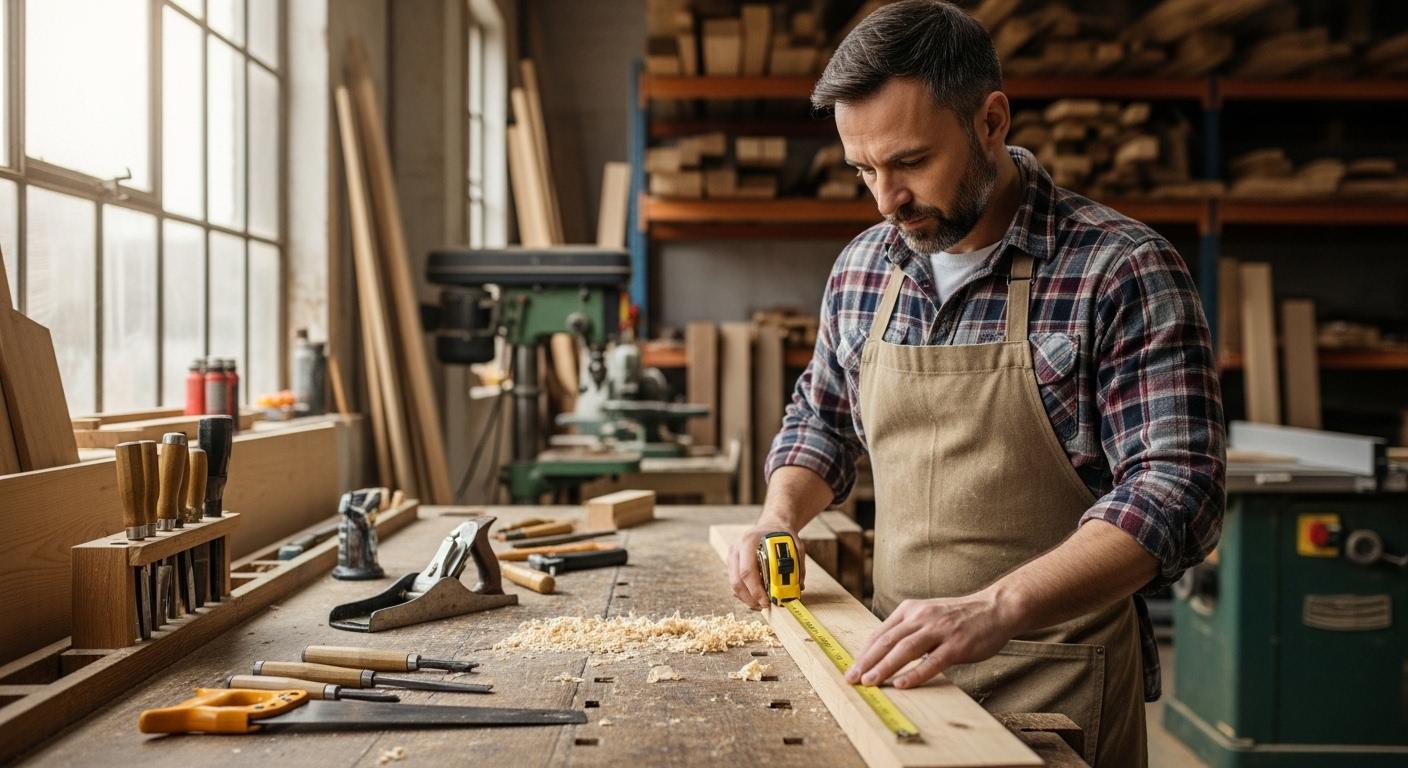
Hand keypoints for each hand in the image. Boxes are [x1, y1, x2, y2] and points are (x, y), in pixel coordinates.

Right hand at [727, 521, 806, 610]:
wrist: (771, 524)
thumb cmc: (782, 535)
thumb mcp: (795, 546)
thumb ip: (797, 566)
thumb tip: (798, 588)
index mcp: (750, 541)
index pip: (747, 571)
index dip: (756, 590)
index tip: (767, 601)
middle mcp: (737, 548)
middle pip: (737, 581)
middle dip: (750, 598)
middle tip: (765, 606)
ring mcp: (732, 556)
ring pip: (734, 585)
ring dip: (747, 598)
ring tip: (762, 604)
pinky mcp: (731, 563)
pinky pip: (734, 583)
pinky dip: (744, 594)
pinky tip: (756, 597)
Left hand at [843, 590, 1020, 688]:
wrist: (995, 608)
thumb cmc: (959, 616)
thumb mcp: (927, 615)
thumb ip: (907, 630)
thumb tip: (882, 652)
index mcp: (910, 610)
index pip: (880, 633)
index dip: (864, 652)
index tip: (850, 668)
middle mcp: (921, 617)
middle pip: (888, 641)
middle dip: (867, 661)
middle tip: (851, 679)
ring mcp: (939, 630)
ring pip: (905, 650)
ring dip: (884, 667)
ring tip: (869, 682)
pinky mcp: (957, 645)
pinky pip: (932, 661)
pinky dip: (915, 674)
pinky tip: (901, 684)